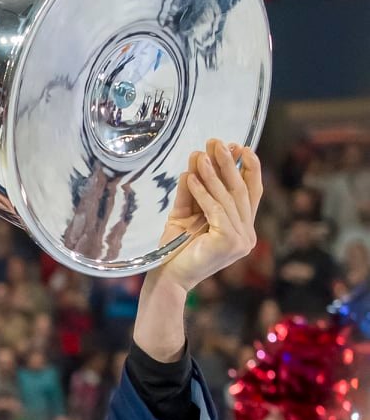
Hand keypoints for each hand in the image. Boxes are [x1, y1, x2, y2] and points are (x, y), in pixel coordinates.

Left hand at [133, 140, 262, 360]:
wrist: (168, 277)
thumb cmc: (176, 248)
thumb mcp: (187, 213)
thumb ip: (196, 190)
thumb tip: (198, 157)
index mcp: (243, 229)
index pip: (252, 194)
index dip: (250, 169)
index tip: (242, 147)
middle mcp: (247, 235)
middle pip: (240, 191)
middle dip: (229, 164)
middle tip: (217, 142)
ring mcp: (241, 240)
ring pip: (227, 199)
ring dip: (213, 174)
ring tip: (201, 154)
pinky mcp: (229, 242)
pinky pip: (215, 210)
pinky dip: (202, 192)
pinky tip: (190, 177)